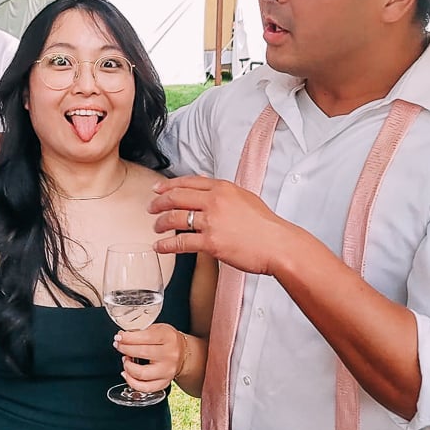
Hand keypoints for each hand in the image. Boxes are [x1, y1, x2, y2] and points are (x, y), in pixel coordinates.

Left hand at [113, 322, 184, 392]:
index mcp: (167, 338)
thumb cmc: (168, 340)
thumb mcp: (158, 328)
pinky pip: (145, 387)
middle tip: (119, 346)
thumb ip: (141, 331)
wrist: (184, 353)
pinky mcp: (164, 383)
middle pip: (141, 353)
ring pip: (141, 373)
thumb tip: (122, 336)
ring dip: (127, 366)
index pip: (144, 337)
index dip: (128, 338)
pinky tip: (127, 374)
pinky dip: (132, 382)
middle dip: (124, 348)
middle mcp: (169, 355)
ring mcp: (167, 371)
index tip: (119, 337)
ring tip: (126, 360)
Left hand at [148, 176, 292, 274]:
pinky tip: (160, 247)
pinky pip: (181, 243)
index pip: (188, 182)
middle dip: (159, 203)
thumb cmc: (266, 225)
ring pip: (175, 218)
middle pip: (176, 197)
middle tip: (151, 208)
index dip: (169, 186)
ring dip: (160, 223)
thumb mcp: (245, 197)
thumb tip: (205, 184)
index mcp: (223, 188)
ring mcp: (211, 222)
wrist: (278, 244)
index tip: (158, 190)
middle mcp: (215, 202)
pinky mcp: (211, 243)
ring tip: (155, 227)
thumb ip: (224, 191)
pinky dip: (166, 245)